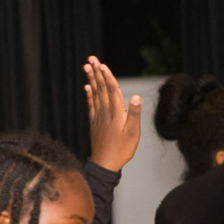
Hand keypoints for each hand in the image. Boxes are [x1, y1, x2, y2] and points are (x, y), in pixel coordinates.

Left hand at [85, 56, 140, 171]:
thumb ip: (134, 114)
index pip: (111, 90)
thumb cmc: (121, 150)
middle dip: (96, 72)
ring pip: (94, 94)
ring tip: (87, 66)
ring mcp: (98, 117)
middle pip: (101, 88)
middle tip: (91, 58)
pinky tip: (87, 87)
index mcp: (116, 113)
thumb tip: (137, 97)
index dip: (107, 76)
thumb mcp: (133, 133)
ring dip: (91, 79)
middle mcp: (105, 112)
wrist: (104, 164)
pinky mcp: (94, 123)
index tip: (102, 64)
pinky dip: (89, 94)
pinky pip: (91, 104)